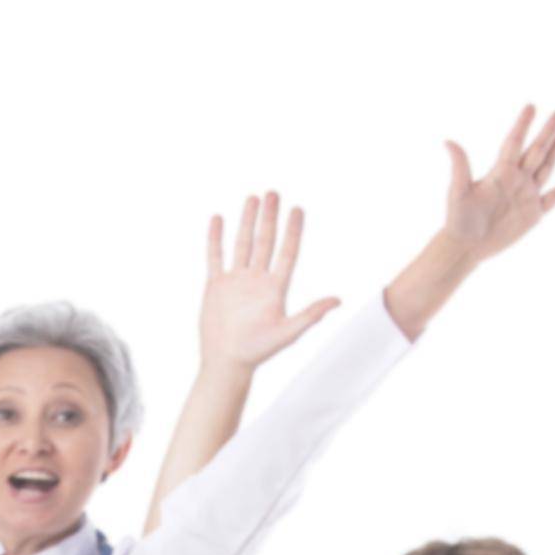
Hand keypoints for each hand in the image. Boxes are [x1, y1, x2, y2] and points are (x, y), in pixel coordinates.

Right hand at [201, 192, 340, 369]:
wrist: (227, 361)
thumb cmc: (258, 351)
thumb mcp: (288, 332)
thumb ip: (311, 314)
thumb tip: (338, 300)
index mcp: (275, 288)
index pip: (287, 252)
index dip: (293, 231)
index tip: (297, 210)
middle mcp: (257, 281)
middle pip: (265, 242)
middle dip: (270, 217)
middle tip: (274, 193)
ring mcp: (236, 281)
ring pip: (243, 243)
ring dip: (247, 221)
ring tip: (253, 198)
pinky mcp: (216, 285)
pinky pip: (216, 256)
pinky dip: (216, 238)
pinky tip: (219, 218)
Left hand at [442, 104, 554, 262]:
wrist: (466, 246)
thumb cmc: (458, 219)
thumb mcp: (458, 191)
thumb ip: (460, 166)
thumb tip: (448, 142)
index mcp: (499, 172)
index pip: (514, 143)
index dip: (522, 125)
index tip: (531, 106)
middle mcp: (515, 180)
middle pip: (535, 151)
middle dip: (546, 132)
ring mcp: (526, 196)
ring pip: (546, 168)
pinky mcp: (533, 214)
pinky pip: (552, 198)